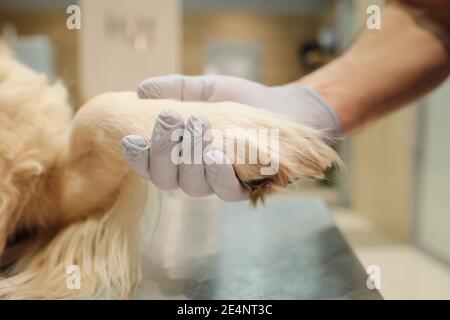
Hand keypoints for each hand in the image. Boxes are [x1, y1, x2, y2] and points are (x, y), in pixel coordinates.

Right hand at [122, 74, 339, 200]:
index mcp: (176, 155)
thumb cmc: (239, 101)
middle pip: (166, 178)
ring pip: (192, 185)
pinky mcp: (244, 188)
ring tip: (199, 125)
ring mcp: (217, 184)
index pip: (149, 165)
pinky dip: (218, 174)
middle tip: (169, 117)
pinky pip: (226, 191)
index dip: (137, 156)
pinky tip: (216, 155)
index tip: (131, 138)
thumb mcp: (205, 90)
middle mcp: (192, 174)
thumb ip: (176, 89)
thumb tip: (141, 90)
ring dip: (191, 157)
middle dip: (162, 150)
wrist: (280, 109)